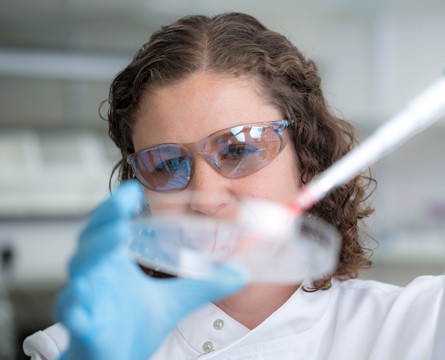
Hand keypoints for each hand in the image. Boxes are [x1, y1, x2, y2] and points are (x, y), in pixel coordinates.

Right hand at [54, 181, 246, 359]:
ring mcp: (85, 298)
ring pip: (80, 272)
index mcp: (115, 263)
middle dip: (106, 224)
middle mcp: (96, 275)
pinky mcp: (81, 325)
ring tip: (117, 240)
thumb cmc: (133, 325)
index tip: (133, 191)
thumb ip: (206, 282)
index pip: (110, 227)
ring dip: (95, 254)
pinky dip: (74, 304)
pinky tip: (82, 299)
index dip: (116, 208)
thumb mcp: (177, 300)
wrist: (115, 359)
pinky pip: (71, 311)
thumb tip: (240, 271)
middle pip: (91, 242)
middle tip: (126, 211)